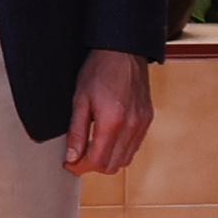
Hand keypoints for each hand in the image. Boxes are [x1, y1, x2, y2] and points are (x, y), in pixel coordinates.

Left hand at [63, 47, 153, 174]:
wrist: (124, 51)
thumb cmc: (100, 70)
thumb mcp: (80, 99)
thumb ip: (76, 132)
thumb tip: (72, 157)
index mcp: (112, 121)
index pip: (97, 161)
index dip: (80, 167)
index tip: (69, 163)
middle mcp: (131, 126)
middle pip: (112, 166)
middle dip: (92, 165)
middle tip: (78, 155)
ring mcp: (142, 124)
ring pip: (125, 160)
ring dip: (107, 159)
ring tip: (92, 147)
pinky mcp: (148, 120)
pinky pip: (134, 147)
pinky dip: (120, 150)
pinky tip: (109, 139)